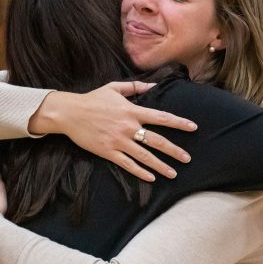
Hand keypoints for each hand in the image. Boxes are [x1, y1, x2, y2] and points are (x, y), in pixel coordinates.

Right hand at [29, 82, 196, 181]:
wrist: (69, 113)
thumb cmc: (92, 99)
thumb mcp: (114, 87)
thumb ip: (136, 87)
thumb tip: (154, 85)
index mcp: (131, 111)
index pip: (160, 117)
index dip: (178, 123)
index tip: (193, 127)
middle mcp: (128, 127)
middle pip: (156, 141)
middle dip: (174, 151)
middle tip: (188, 159)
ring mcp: (118, 141)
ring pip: (144, 156)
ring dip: (160, 166)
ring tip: (173, 173)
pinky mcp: (107, 152)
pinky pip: (127, 164)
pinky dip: (140, 171)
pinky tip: (151, 178)